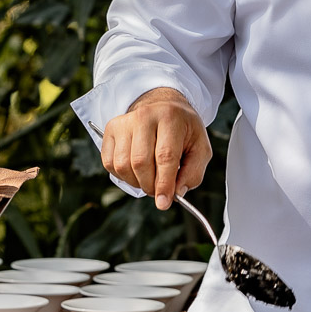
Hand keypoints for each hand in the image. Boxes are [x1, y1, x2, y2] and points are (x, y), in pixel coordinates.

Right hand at [100, 87, 210, 209]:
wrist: (164, 107)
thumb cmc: (183, 131)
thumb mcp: (200, 148)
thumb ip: (193, 173)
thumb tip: (176, 193)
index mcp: (170, 117)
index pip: (165, 156)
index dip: (164, 184)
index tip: (164, 203)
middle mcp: (144, 116)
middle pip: (141, 162)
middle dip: (150, 185)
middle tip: (159, 191)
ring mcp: (124, 122)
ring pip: (123, 165)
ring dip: (137, 182)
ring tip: (150, 179)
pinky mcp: (111, 130)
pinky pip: (110, 163)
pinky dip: (123, 176)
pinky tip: (137, 171)